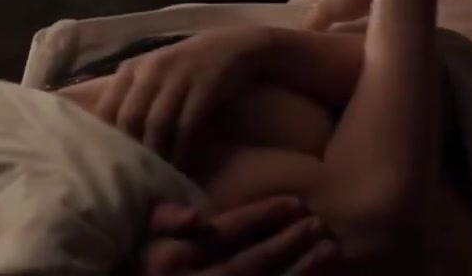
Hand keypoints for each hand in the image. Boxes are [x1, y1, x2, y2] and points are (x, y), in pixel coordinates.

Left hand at [95, 27, 271, 162]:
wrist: (236, 47)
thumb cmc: (190, 67)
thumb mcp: (156, 73)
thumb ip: (133, 97)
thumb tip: (112, 140)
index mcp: (133, 67)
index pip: (107, 108)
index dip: (105, 140)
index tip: (111, 164)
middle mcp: (151, 68)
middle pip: (130, 118)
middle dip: (132, 151)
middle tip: (136, 177)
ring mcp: (179, 74)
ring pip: (158, 123)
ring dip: (158, 154)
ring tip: (159, 176)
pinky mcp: (206, 84)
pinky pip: (188, 124)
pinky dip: (183, 149)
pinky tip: (183, 165)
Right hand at [136, 197, 338, 274]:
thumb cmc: (143, 267)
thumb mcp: (145, 239)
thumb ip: (164, 219)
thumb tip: (194, 216)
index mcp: (170, 259)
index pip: (225, 232)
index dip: (262, 215)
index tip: (296, 202)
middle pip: (248, 263)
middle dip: (286, 243)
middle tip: (319, 224)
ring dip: (297, 271)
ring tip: (328, 250)